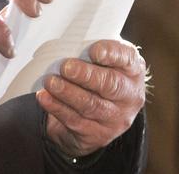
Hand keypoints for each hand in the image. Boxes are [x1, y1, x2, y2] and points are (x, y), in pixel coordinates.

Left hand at [37, 39, 146, 158]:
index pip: (127, 58)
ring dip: (68, 92)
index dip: (111, 53)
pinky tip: (45, 97)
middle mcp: (130, 95)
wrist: (97, 117)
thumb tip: (65, 44)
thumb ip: (89, 51)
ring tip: (50, 82)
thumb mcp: (101, 62)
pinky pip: (76, 121)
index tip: (94, 51)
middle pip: (111, 84)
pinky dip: (57, 108)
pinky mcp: (98, 135)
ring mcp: (116, 118)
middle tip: (66, 67)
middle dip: (86, 75)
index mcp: (133, 70)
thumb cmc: (97, 77)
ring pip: (91, 105)